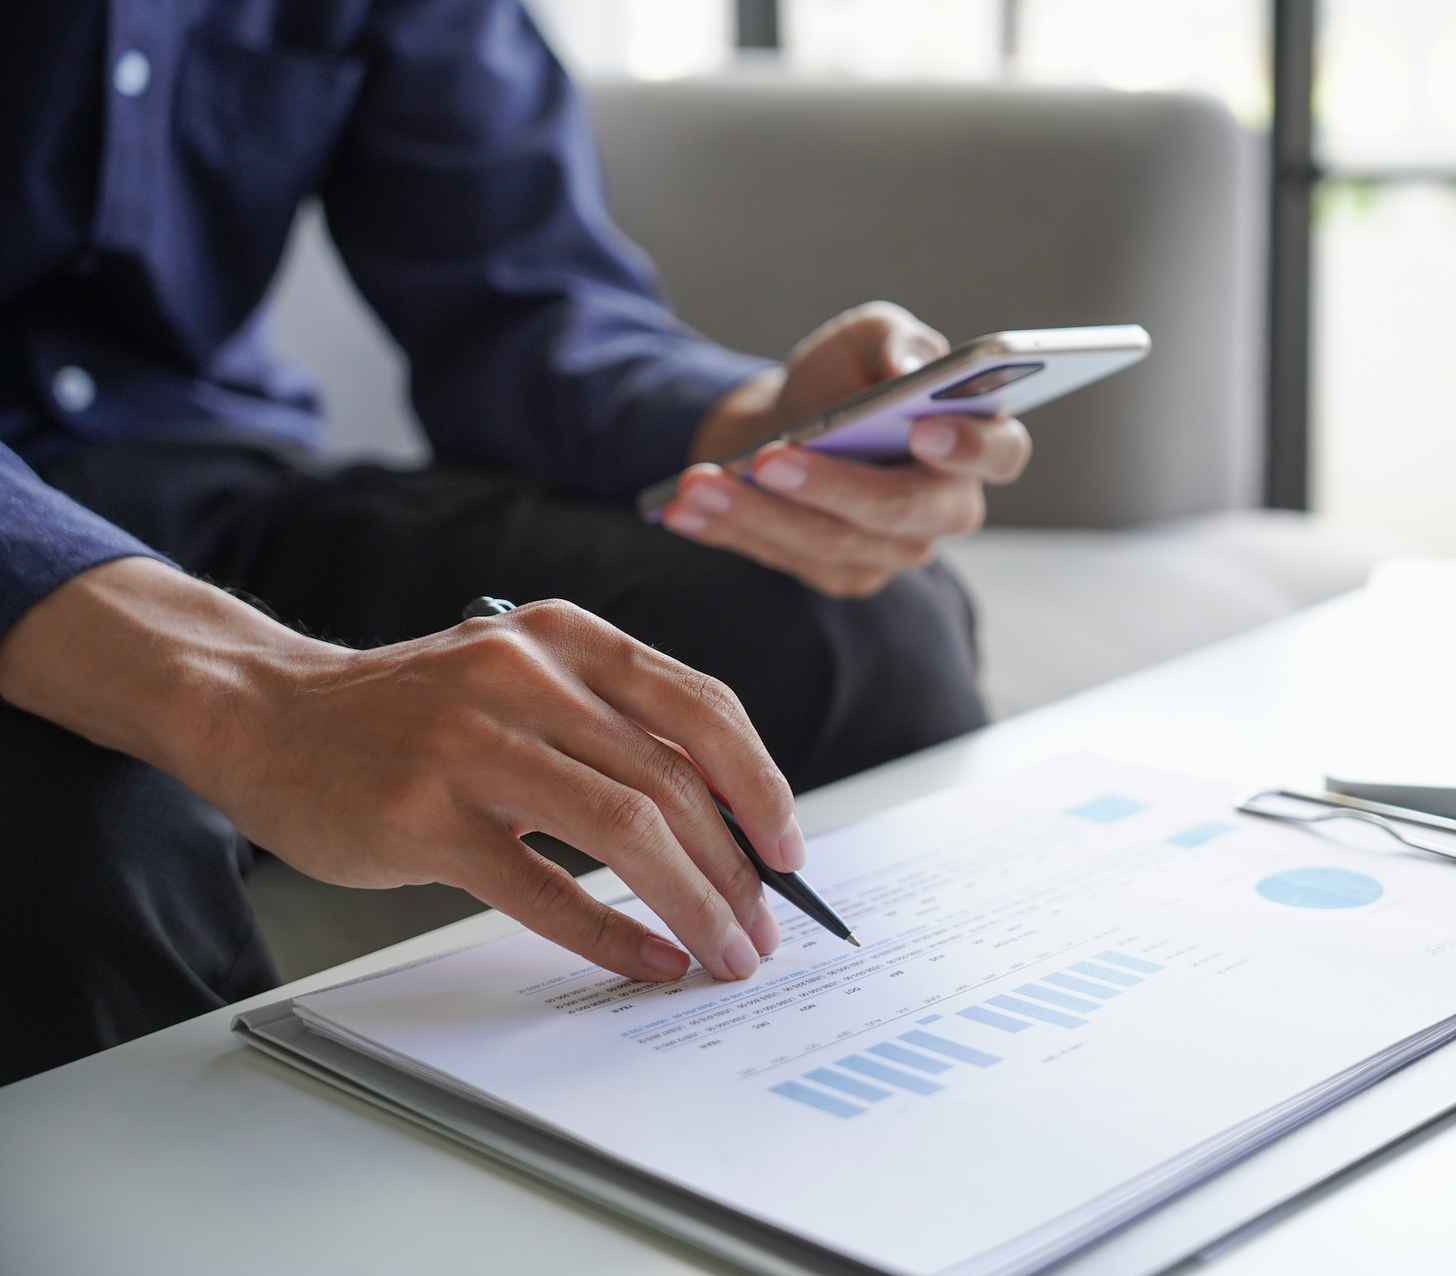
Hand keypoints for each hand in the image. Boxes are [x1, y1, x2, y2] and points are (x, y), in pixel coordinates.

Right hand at [0, 558, 802, 984]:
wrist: (267, 716)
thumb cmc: (414, 711)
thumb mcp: (522, 678)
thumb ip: (612, 725)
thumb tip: (727, 820)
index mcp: (564, 637)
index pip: (700, 708)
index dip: (760, 786)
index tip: (788, 852)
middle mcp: (524, 675)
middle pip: (672, 781)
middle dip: (734, 869)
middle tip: (760, 931)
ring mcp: (471, 744)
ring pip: (625, 830)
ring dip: (692, 904)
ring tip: (722, 954)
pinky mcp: (423, 815)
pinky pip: (543, 887)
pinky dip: (611, 932)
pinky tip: (650, 961)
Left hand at [663, 302, 1031, 597]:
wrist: (793, 421)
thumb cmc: (847, 377)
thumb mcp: (869, 337)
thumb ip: (895, 340)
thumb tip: (907, 369)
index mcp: (977, 441)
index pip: (1000, 453)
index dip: (970, 448)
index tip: (922, 430)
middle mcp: (946, 508)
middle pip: (901, 512)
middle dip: (830, 486)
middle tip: (768, 459)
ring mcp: (896, 551)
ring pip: (831, 544)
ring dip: (757, 513)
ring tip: (699, 481)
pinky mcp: (844, 575)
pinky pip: (785, 560)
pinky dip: (730, 531)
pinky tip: (683, 508)